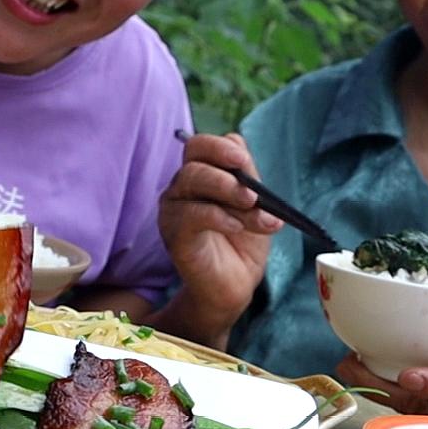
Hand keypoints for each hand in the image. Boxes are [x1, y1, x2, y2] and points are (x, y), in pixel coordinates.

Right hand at [155, 131, 281, 343]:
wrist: (235, 283)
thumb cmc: (243, 242)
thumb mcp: (255, 204)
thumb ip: (248, 176)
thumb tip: (239, 146)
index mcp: (202, 174)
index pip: (200, 146)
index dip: (220, 147)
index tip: (242, 159)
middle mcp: (183, 187)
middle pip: (194, 160)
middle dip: (227, 173)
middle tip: (253, 193)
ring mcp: (174, 208)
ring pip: (191, 180)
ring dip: (228, 193)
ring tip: (251, 209)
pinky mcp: (172, 232)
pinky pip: (189, 214)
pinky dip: (217, 216)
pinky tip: (234, 226)